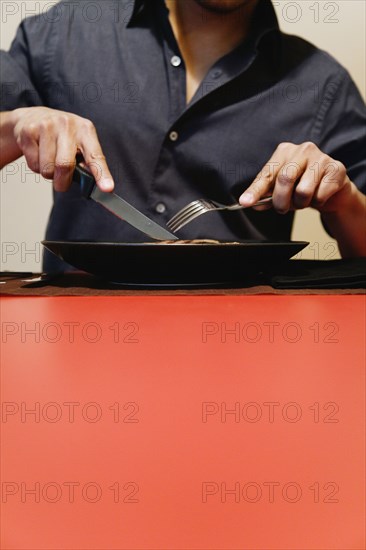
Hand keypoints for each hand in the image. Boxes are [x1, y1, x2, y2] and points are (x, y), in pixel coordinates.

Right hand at [10, 107, 113, 191]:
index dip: (101, 174)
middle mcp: (67, 125)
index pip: (95, 155)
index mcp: (85, 130)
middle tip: (61, 183)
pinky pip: (33, 164)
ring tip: (49, 161)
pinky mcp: (28, 132)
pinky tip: (38, 154)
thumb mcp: (79, 143)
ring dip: (49, 174)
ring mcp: (46, 126)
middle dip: (62, 182)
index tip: (107, 189)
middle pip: (65, 166)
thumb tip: (91, 183)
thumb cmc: (61, 136)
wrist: (33, 117)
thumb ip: (87, 161)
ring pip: (47, 168)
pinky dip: (36, 167)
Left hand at [239, 141, 353, 213]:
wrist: (332, 190)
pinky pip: (321, 195)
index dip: (255, 190)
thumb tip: (249, 202)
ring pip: (304, 191)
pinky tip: (320, 195)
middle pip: (285, 179)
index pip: (267, 173)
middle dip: (281, 201)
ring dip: (301, 204)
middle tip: (282, 209)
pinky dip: (318, 202)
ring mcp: (321, 157)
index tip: (245, 202)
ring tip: (303, 200)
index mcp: (284, 151)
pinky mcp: (336, 169)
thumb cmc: (302, 186)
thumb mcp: (281, 190)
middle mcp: (303, 149)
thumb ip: (265, 195)